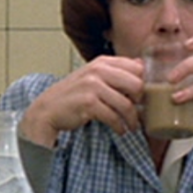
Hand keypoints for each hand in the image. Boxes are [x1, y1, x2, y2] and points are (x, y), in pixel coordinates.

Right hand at [20, 56, 144, 146]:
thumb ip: (115, 70)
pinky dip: (119, 127)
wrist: (48, 109)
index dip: (143, 83)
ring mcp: (92, 86)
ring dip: (132, 119)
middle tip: (138, 111)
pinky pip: (113, 117)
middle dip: (140, 101)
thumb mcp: (93, 76)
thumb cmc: (72, 94)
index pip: (136, 68)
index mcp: (102, 62)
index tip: (141, 96)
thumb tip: (141, 65)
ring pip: (126, 104)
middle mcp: (98, 70)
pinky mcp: (88, 103)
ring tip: (131, 126)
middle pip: (136, 85)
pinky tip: (119, 130)